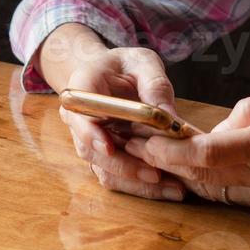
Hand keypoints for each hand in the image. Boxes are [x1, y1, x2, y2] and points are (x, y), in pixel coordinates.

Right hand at [56, 45, 189, 202]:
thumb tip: (169, 117)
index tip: (108, 146)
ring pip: (104, 169)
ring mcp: (88, 141)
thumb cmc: (125, 64)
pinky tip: (167, 186)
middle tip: (156, 174)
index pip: (79, 115)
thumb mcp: (142, 62)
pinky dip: (139, 185)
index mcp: (81, 89)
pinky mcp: (103, 156)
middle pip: (91, 150)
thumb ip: (154, 84)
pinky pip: (116, 176)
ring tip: (172, 188)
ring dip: (135, 182)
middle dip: (124, 166)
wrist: (111, 73)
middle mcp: (78, 119)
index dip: (91, 133)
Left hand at [124, 87, 249, 211]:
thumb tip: (218, 128)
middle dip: (167, 163)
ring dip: (185, 175)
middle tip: (136, 143)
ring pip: (216, 191)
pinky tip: (195, 166)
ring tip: (156, 153)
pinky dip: (211, 182)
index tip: (144, 139)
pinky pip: (236, 197)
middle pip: (204, 178)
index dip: (169, 150)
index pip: (207, 156)